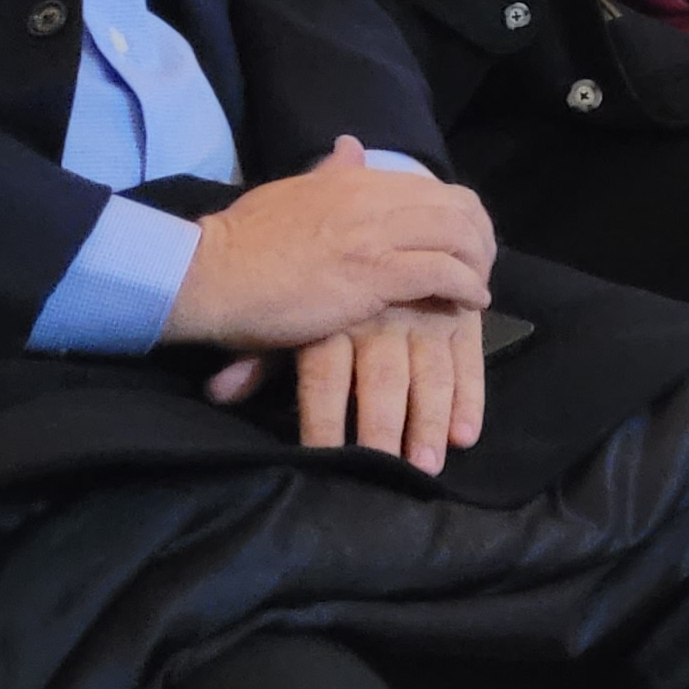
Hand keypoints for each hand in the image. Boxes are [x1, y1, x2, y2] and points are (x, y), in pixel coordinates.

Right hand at [163, 137, 497, 353]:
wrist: (209, 274)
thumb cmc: (241, 243)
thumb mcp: (290, 192)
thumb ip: (329, 173)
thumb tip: (350, 146)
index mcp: (353, 178)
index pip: (431, 186)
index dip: (459, 213)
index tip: (465, 238)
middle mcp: (372, 197)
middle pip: (455, 207)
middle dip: (480, 236)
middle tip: (482, 264)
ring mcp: (375, 235)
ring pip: (458, 235)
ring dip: (479, 262)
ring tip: (480, 285)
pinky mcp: (375, 274)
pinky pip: (443, 272)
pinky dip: (467, 287)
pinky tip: (472, 303)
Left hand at [210, 303, 485, 472]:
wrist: (357, 215)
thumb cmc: (308, 277)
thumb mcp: (281, 314)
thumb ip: (258, 355)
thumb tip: (219, 393)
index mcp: (330, 315)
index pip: (324, 377)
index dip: (323, 421)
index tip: (324, 460)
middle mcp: (377, 314)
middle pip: (382, 381)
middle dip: (385, 430)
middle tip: (390, 473)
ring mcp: (420, 312)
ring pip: (430, 372)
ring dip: (431, 422)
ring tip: (428, 466)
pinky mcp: (451, 313)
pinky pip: (465, 356)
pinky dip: (468, 395)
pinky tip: (466, 435)